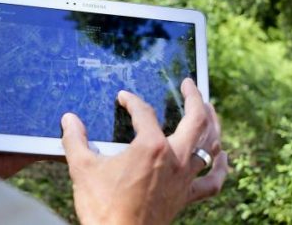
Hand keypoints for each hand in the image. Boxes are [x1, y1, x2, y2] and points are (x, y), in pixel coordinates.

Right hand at [62, 79, 228, 224]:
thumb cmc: (102, 207)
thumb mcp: (82, 168)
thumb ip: (75, 139)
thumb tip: (68, 119)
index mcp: (151, 147)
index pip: (145, 112)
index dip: (133, 101)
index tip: (123, 97)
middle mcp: (175, 159)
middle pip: (197, 120)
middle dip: (195, 97)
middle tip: (188, 84)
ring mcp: (184, 179)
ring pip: (210, 144)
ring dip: (212, 123)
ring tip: (209, 109)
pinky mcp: (187, 197)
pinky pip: (213, 181)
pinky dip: (221, 166)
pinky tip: (223, 156)